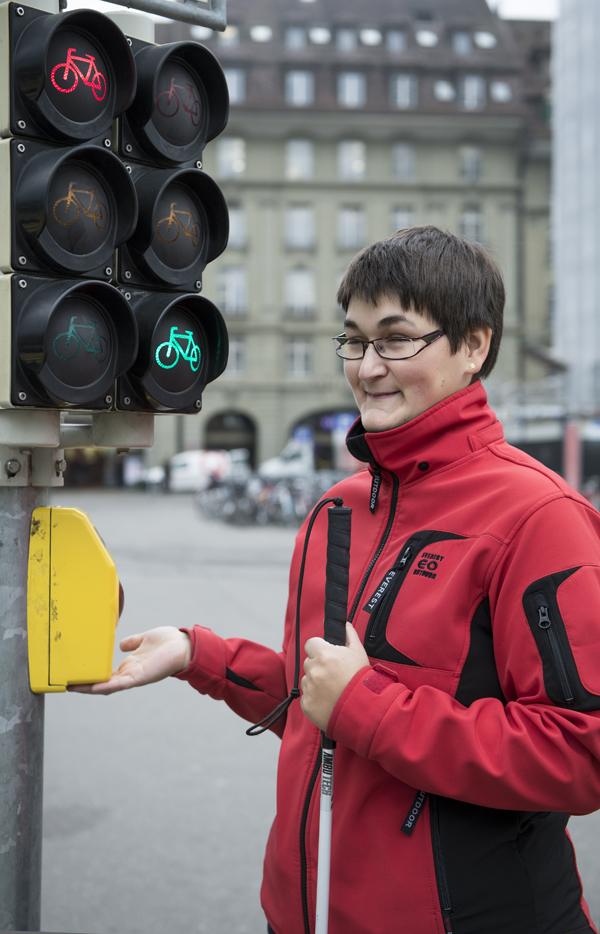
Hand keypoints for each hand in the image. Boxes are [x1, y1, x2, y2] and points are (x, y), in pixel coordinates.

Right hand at [67, 627, 191, 694]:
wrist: (184, 645)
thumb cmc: (168, 642)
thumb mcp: (144, 639)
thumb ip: (132, 642)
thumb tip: (120, 644)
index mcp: (129, 665)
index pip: (105, 673)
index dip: (90, 675)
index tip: (73, 674)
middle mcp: (129, 673)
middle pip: (102, 682)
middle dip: (84, 684)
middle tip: (64, 684)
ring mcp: (134, 676)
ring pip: (107, 686)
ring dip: (90, 688)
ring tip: (72, 688)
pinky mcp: (140, 677)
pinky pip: (120, 684)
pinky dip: (106, 686)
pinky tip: (92, 688)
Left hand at [300, 623, 369, 730]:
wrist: (364, 709)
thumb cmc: (361, 679)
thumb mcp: (359, 652)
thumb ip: (349, 634)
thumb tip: (344, 624)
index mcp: (324, 654)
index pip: (310, 643)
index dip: (319, 648)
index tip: (327, 656)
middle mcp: (313, 670)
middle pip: (309, 662)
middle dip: (318, 666)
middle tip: (334, 675)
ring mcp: (309, 688)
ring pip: (307, 679)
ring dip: (316, 682)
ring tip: (333, 689)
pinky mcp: (306, 704)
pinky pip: (307, 697)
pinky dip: (315, 698)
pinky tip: (329, 700)